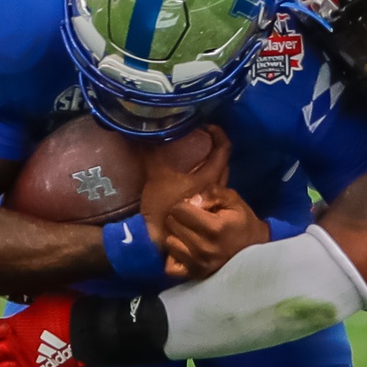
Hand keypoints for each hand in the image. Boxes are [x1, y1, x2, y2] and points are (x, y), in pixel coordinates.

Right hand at [140, 125, 230, 243]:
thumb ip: (151, 154)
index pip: (224, 150)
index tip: (208, 126)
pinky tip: (190, 180)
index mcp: (209, 178)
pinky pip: (210, 191)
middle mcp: (215, 189)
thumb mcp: (156, 177)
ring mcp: (211, 203)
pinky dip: (204, 181)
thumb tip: (142, 132)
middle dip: (215, 149)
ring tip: (195, 158)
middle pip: (223, 164)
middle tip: (200, 140)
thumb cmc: (162, 207)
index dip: (219, 134)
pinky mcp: (203, 211)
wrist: (158, 240)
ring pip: (218, 179)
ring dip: (210, 166)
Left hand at [163, 187, 269, 278]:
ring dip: (176, 236)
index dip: (184, 204)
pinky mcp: (195, 275)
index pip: (180, 210)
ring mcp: (199, 264)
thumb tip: (192, 200)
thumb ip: (212, 192)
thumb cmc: (242, 223)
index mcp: (215, 228)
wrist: (256, 253)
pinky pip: (170, 267)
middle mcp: (204, 248)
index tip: (194, 207)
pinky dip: (174, 257)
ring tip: (189, 234)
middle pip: (172, 224)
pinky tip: (184, 250)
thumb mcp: (233, 200)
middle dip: (179, 218)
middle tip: (192, 220)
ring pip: (169, 243)